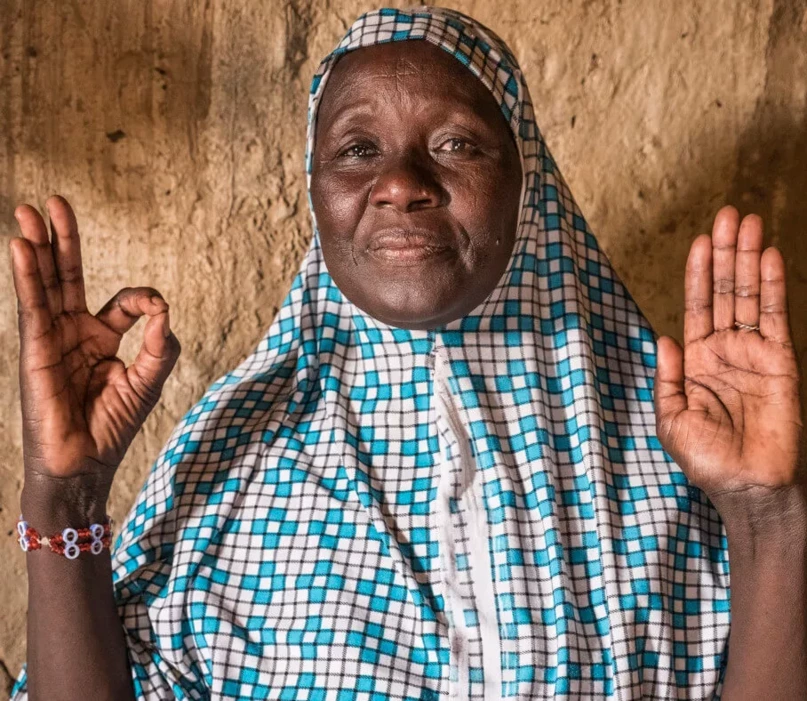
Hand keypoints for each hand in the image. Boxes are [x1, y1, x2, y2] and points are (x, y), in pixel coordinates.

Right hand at [9, 195, 180, 490]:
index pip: (122, 303)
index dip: (141, 298)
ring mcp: (52, 340)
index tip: (153, 308)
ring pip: (46, 285)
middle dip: (64, 241)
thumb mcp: (149, 380)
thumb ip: (161, 343)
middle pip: (70, 278)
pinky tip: (24, 246)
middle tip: (55, 202)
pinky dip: (29, 276)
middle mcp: (75, 334)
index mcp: (103, 340)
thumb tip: (163, 306)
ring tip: (28, 210)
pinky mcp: (35, 351)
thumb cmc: (114, 425)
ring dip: (39, 247)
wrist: (85, 464)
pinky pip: (32, 307)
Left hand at [654, 205, 803, 504]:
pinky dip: (772, 287)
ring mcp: (754, 354)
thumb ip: (668, 378)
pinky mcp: (781, 362)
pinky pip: (775, 318)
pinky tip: (769, 258)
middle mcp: (725, 351)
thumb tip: (663, 337)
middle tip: (728, 214)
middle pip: (724, 291)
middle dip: (726, 254)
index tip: (700, 240)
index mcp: (697, 361)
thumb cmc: (707, 460)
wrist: (747, 487)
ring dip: (749, 259)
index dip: (698, 274)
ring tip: (748, 222)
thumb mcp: (672, 418)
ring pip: (749, 296)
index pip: (696, 307)